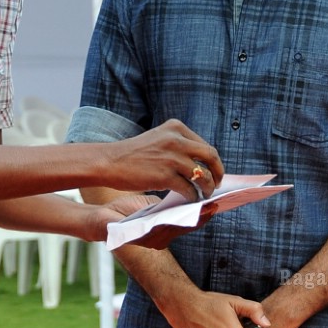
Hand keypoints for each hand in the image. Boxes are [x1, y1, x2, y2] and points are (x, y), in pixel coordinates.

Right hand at [101, 122, 222, 198]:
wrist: (110, 162)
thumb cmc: (133, 154)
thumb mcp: (158, 139)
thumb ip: (178, 145)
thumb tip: (200, 163)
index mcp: (176, 128)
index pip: (205, 145)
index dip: (213, 162)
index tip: (214, 172)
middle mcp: (176, 139)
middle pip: (210, 157)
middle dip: (218, 173)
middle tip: (216, 185)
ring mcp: (172, 157)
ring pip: (202, 175)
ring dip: (207, 188)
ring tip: (204, 195)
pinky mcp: (165, 175)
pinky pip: (189, 189)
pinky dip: (192, 196)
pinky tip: (190, 200)